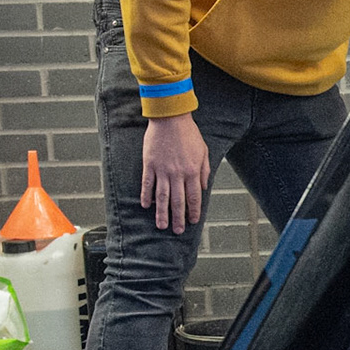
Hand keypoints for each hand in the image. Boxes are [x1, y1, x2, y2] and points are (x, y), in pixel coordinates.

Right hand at [142, 113, 210, 233]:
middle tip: (177, 231)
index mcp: (192, 172)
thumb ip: (204, 171)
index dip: (193, 211)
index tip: (192, 221)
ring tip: (162, 226)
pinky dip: (146, 195)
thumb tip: (203, 188)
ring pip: (162, 197)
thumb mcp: (204, 151)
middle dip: (178, 218)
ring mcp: (162, 170)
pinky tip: (146, 206)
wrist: (170, 118)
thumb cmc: (189, 134)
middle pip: (178, 201)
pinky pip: (147, 184)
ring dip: (161, 213)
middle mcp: (178, 174)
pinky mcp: (150, 164)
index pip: (194, 198)